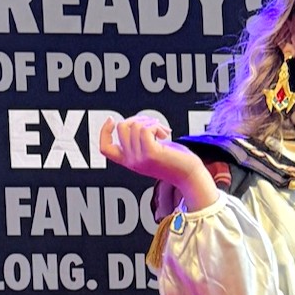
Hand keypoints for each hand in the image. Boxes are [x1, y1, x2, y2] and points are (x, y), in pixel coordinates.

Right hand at [98, 116, 214, 204]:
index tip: (112, 119)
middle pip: (121, 128)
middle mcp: (131, 161)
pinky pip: (145, 129)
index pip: (105, 148)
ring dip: (151, 122)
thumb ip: (141, 140)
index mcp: (129, 161)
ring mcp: (140, 158)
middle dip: (138, 118)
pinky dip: (155, 126)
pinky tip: (165, 133)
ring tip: (162, 131)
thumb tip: (136, 120)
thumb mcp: (152, 150)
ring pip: (134, 126)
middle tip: (154, 125)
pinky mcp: (151, 154)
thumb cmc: (175, 161)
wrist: (190, 176)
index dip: (104, 132)